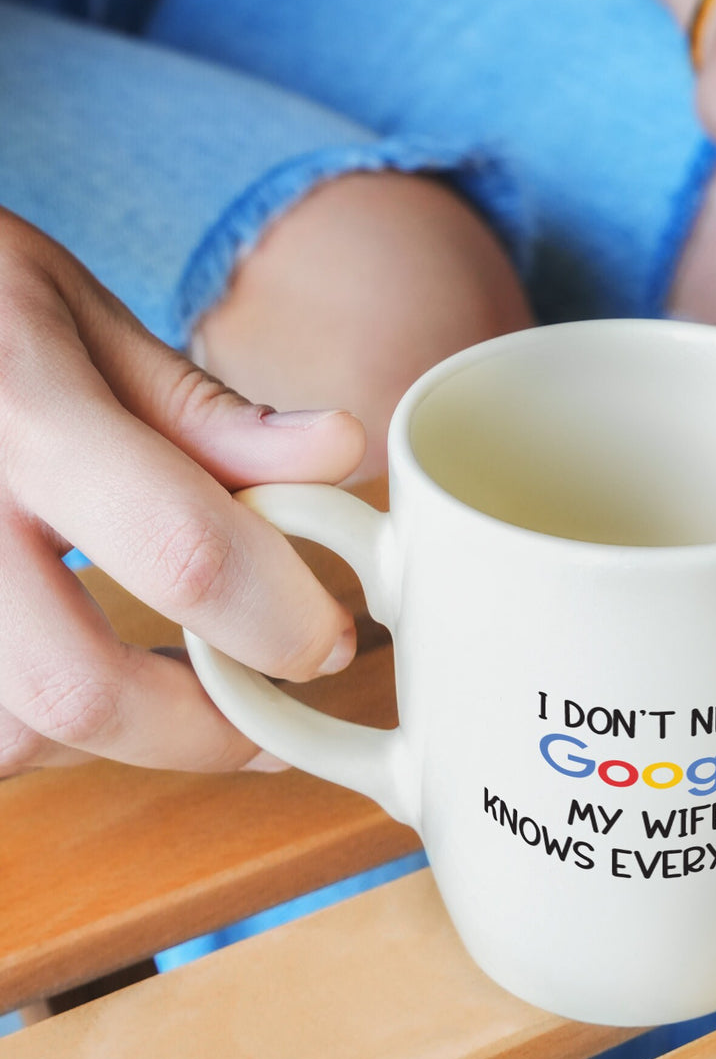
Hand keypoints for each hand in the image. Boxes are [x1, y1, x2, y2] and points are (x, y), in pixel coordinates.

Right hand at [0, 209, 365, 774]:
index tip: (327, 643)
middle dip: (202, 730)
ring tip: (170, 692)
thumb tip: (340, 450)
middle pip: (78, 690)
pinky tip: (81, 679)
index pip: (182, 550)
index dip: (277, 620)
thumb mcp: (76, 317)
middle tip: (265, 717)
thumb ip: (202, 410)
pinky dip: (40, 732)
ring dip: (114, 741)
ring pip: (11, 737)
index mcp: (22, 413)